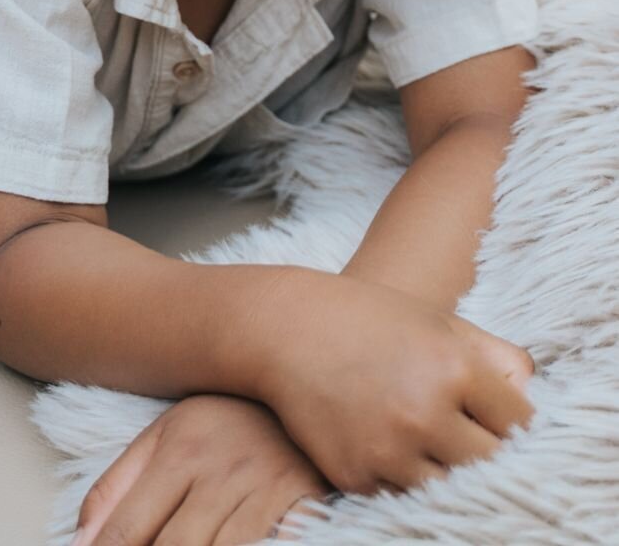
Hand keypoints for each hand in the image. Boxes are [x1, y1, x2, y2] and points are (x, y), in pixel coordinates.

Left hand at [70, 392, 335, 545]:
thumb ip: (116, 486)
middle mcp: (220, 470)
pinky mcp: (304, 504)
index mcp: (179, 451)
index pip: (129, 530)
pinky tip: (233, 544)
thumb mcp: (163, 436)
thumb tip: (79, 542)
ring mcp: (264, 489)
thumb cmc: (222, 424)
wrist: (300, 383)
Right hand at [253, 269, 534, 495]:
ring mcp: (388, 451)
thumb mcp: (438, 322)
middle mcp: (424, 412)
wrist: (285, 328)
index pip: (521, 425)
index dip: (517, 426)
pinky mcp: (355, 476)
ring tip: (435, 448)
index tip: (504, 424)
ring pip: (452, 493)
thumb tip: (530, 401)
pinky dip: (404, 481)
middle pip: (493, 468)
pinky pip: (401, 497)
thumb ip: (496, 358)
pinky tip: (394, 449)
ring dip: (449, 475)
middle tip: (475, 442)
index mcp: (453, 367)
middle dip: (489, 455)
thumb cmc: (369, 319)